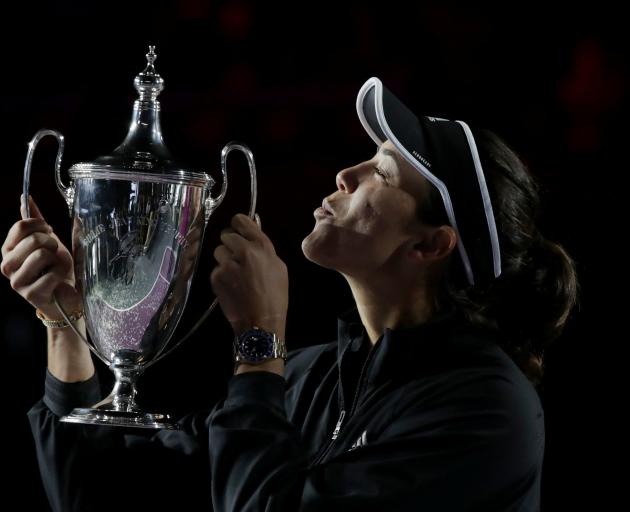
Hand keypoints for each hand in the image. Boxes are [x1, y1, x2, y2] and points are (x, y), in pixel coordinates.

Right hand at [1, 194, 81, 320]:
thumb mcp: (47, 240)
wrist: (68, 294)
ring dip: (57, 260)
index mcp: (8, 249)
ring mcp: (17, 282)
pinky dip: (61, 275)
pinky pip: (52, 274)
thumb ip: (35, 221)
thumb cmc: (56, 267)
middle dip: (52, 244)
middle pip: (33, 240)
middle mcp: (7, 265)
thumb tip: (25, 197)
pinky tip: (57, 282)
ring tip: (55, 268)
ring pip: (41, 255)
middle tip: (54, 254)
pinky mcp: (30, 295)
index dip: (41, 225)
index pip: (20, 226)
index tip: (49, 231)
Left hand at [210, 214, 287, 339]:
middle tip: (238, 257)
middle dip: (231, 244)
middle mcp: (243, 251)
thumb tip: (252, 234)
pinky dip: (221, 275)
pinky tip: (231, 286)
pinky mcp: (216, 277)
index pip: (241, 220)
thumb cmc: (275, 295)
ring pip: (218, 251)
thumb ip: (263, 248)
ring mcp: (227, 264)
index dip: (238, 224)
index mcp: (261, 246)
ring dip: (225, 259)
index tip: (238, 230)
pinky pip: (215, 268)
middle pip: (226, 235)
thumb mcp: (278, 267)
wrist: (261, 321)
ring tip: (235, 274)